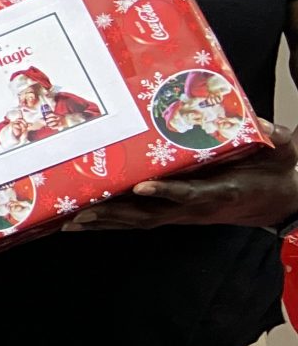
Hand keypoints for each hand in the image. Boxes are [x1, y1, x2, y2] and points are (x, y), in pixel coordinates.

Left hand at [64, 120, 297, 230]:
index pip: (192, 194)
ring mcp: (185, 214)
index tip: (142, 186)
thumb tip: (262, 123)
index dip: (167, 192)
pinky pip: (142, 219)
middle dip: (116, 213)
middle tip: (81, 211)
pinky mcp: (177, 214)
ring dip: (107, 222)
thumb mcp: (281, 150)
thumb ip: (271, 137)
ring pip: (141, 221)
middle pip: (152, 214)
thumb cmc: (279, 170)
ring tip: (71, 221)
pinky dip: (114, 221)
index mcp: (223, 191)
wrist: (285, 197)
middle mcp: (198, 208)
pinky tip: (87, 221)